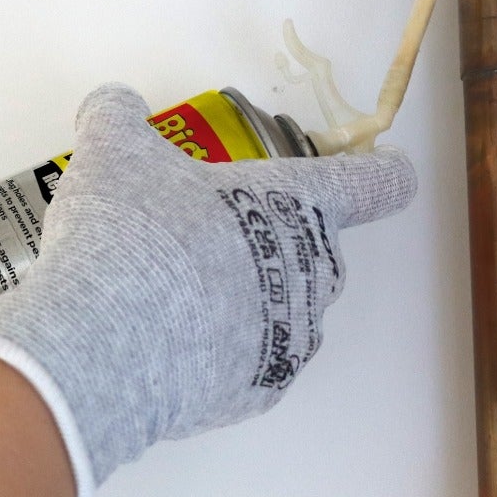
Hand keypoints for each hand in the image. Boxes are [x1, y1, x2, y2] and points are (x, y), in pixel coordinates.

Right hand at [0, 83, 417, 496]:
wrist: (104, 346)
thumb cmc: (128, 234)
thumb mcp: (111, 154)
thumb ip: (118, 117)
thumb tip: (114, 104)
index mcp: (295, 202)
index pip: (371, 183)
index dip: (383, 174)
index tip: (391, 171)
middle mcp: (312, 269)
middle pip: (316, 248)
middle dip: (272, 239)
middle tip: (202, 236)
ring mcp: (293, 336)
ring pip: (285, 307)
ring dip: (247, 298)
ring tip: (176, 294)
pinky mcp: (262, 391)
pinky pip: (253, 362)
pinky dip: (222, 352)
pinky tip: (174, 344)